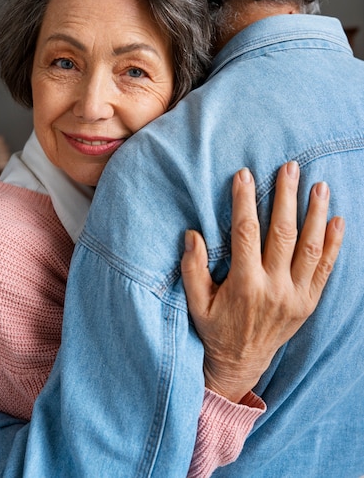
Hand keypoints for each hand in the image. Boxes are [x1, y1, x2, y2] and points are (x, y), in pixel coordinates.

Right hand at [181, 161, 343, 402]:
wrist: (241, 363)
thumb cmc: (215, 329)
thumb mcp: (196, 302)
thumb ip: (192, 268)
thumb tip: (192, 234)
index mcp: (245, 285)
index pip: (246, 233)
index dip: (244, 202)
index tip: (244, 175)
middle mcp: (275, 288)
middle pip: (283, 234)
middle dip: (286, 197)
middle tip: (290, 168)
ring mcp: (296, 296)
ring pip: (310, 248)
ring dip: (316, 214)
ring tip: (320, 186)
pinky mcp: (308, 302)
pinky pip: (326, 270)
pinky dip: (334, 244)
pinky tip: (338, 220)